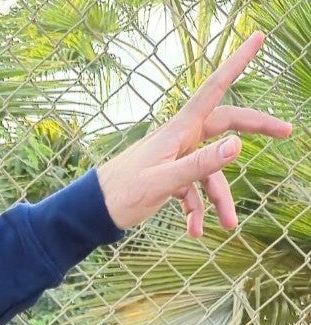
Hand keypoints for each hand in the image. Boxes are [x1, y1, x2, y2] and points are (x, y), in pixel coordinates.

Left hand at [95, 31, 292, 237]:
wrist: (91, 212)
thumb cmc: (122, 193)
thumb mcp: (164, 181)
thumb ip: (200, 164)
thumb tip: (237, 145)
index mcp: (180, 130)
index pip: (214, 89)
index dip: (237, 62)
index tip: (257, 38)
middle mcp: (180, 139)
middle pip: (226, 127)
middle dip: (256, 130)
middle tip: (287, 132)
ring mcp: (175, 159)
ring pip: (210, 171)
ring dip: (218, 199)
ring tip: (227, 226)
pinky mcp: (168, 179)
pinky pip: (191, 192)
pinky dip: (195, 210)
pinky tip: (194, 232)